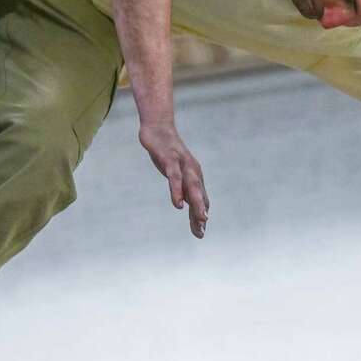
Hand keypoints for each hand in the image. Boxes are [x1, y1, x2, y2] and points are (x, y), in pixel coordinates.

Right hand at [138, 121, 209, 237]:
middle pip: (199, 194)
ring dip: (197, 203)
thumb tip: (186, 204)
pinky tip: (178, 204)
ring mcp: (181, 164)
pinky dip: (177, 191)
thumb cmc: (167, 152)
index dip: (199, 215)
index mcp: (194, 175)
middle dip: (201, 212)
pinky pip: (175, 177)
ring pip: (192, 186)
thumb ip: (181, 185)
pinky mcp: (170, 159)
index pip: (199, 198)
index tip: (200, 233)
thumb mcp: (175, 171)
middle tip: (203, 230)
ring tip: (201, 219)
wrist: (158, 127)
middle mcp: (191, 170)